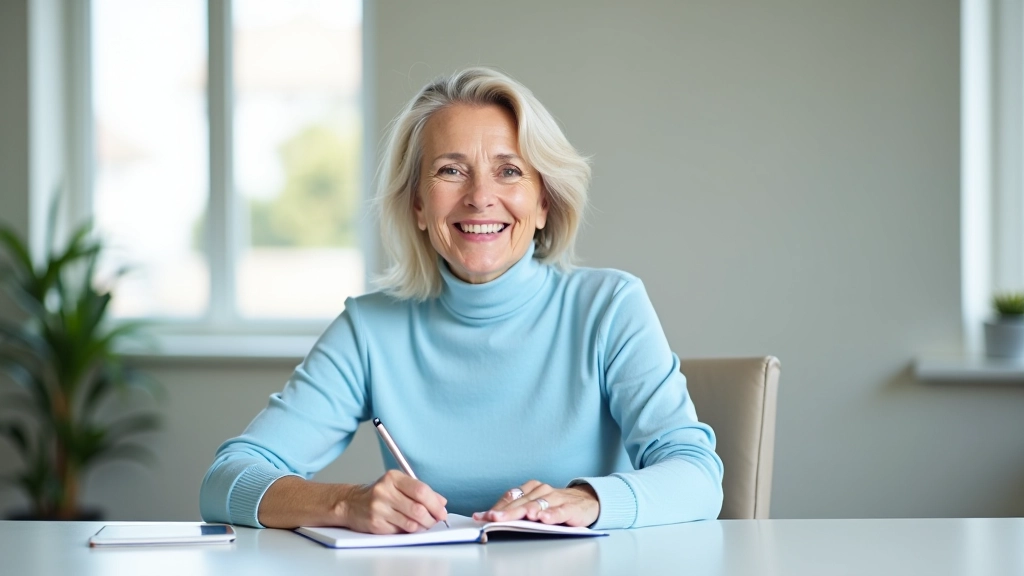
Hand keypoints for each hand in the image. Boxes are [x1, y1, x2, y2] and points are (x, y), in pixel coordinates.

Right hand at [342, 470, 448, 533]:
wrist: (351, 504)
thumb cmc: (379, 494)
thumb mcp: (398, 485)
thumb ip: (420, 491)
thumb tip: (441, 502)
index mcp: (393, 477)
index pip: (421, 490)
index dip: (435, 504)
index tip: (442, 511)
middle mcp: (384, 491)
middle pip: (418, 509)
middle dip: (431, 518)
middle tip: (435, 521)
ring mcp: (378, 508)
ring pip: (411, 523)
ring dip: (422, 527)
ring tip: (424, 525)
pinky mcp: (375, 524)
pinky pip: (400, 532)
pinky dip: (409, 532)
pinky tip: (408, 527)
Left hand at [472, 480, 599, 526]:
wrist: (587, 502)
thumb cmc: (556, 505)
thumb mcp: (535, 505)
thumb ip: (515, 510)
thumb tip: (488, 517)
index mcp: (531, 489)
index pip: (510, 497)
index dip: (497, 507)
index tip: (483, 516)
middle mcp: (542, 490)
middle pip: (521, 501)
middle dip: (507, 511)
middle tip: (494, 518)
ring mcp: (557, 498)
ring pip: (539, 504)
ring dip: (528, 510)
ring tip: (519, 516)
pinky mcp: (570, 507)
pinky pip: (560, 510)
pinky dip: (552, 514)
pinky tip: (544, 518)